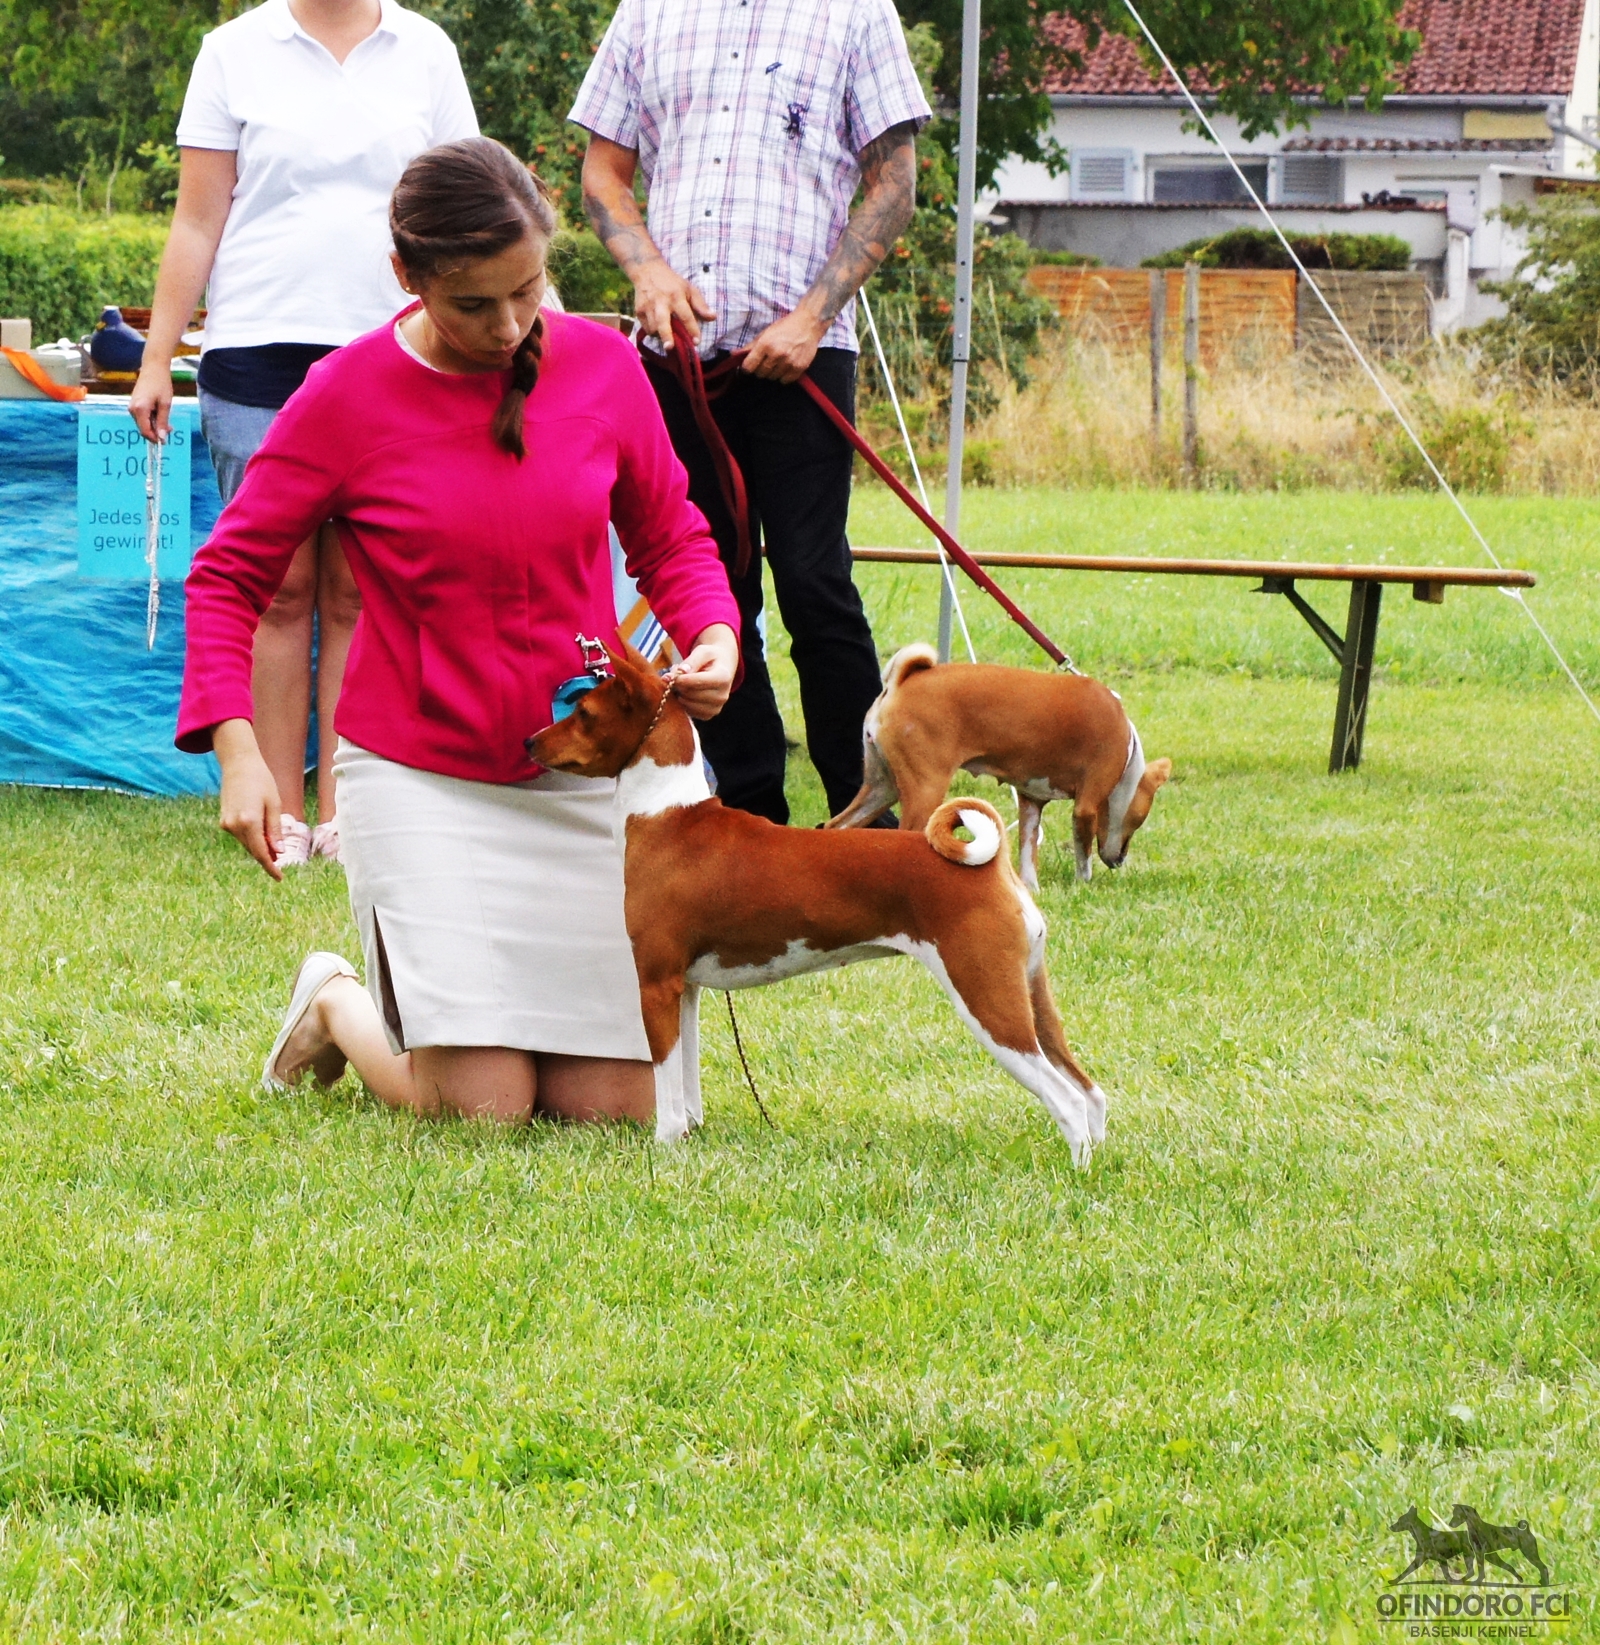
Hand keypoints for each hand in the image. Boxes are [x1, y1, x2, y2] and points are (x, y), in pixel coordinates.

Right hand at [129, 358, 174, 443]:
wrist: (153, 368)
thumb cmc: (161, 384)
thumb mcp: (165, 405)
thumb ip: (163, 422)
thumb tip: (162, 438)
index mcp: (140, 410)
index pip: (146, 432)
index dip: (156, 439)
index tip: (166, 441)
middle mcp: (132, 409)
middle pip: (144, 429)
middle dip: (157, 432)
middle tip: (171, 428)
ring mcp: (132, 406)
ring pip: (144, 424)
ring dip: (155, 425)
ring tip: (167, 418)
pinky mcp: (134, 404)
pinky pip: (142, 417)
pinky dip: (151, 419)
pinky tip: (160, 413)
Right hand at [214, 719, 283, 880]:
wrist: (238, 764)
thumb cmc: (261, 781)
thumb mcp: (274, 804)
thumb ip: (275, 830)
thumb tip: (278, 852)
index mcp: (249, 822)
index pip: (261, 852)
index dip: (271, 867)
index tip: (280, 878)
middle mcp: (234, 825)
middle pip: (253, 850)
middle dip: (267, 857)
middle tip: (280, 861)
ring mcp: (226, 824)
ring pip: (247, 843)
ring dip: (259, 847)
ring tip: (273, 845)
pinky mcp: (224, 820)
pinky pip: (240, 836)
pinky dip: (251, 838)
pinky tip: (261, 833)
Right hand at [633, 257, 716, 352]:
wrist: (647, 270)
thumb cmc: (672, 283)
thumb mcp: (689, 289)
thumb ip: (700, 305)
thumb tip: (713, 317)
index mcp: (676, 296)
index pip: (686, 315)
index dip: (692, 329)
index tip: (697, 342)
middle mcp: (661, 302)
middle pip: (663, 322)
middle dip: (666, 335)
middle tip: (670, 347)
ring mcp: (648, 306)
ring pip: (653, 328)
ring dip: (661, 336)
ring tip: (668, 338)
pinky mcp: (638, 311)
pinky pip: (646, 327)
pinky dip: (653, 331)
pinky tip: (658, 327)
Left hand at [671, 624, 738, 719]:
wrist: (721, 668)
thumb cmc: (710, 658)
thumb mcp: (702, 652)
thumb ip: (691, 661)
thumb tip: (679, 673)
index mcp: (723, 678)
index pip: (697, 682)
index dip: (680, 679)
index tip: (668, 676)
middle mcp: (722, 696)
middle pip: (690, 694)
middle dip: (679, 685)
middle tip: (675, 676)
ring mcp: (716, 708)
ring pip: (687, 704)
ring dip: (679, 694)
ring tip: (682, 683)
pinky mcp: (708, 715)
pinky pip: (688, 712)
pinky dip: (683, 702)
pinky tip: (686, 692)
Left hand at [742, 308, 827, 382]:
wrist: (808, 324)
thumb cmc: (785, 327)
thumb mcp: (765, 333)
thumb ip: (750, 346)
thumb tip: (733, 355)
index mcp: (765, 344)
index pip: (749, 367)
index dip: (747, 368)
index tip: (750, 365)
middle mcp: (776, 354)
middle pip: (761, 374)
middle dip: (761, 369)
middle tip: (767, 361)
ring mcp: (788, 362)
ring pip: (773, 378)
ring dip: (773, 373)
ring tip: (778, 362)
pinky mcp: (799, 368)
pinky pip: (785, 381)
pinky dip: (784, 376)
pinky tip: (786, 366)